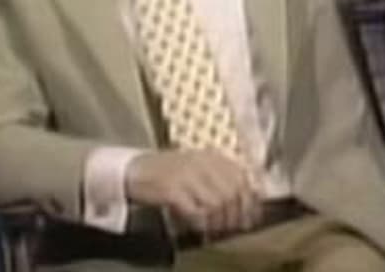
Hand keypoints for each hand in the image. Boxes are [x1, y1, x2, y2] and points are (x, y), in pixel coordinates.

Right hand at [124, 149, 261, 235]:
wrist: (135, 170)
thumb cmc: (169, 173)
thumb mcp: (199, 169)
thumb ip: (222, 180)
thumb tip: (250, 202)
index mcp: (211, 156)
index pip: (242, 179)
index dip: (249, 202)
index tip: (248, 218)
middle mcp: (202, 162)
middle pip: (232, 193)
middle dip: (234, 216)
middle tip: (229, 228)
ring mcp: (186, 174)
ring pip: (217, 203)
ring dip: (217, 221)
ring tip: (212, 227)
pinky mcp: (172, 189)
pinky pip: (196, 211)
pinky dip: (200, 222)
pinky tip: (197, 224)